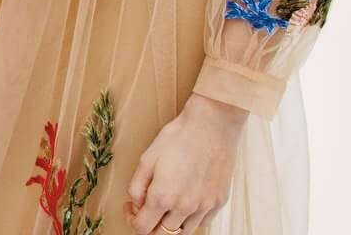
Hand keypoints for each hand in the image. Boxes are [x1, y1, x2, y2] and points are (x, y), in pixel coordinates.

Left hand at [125, 94, 246, 232]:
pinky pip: (202, 222)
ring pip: (184, 231)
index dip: (132, 220)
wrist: (211, 126)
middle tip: (145, 208)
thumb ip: (137, 187)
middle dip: (150, 225)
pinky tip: (185, 201)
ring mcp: (205, 207)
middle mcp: (185, 208)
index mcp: (163, 197)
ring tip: (166, 204)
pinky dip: (191, 218)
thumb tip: (137, 204)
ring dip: (171, 223)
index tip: (130, 207)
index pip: (143, 229)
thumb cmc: (177, 138)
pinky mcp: (220, 202)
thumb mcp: (146, 159)